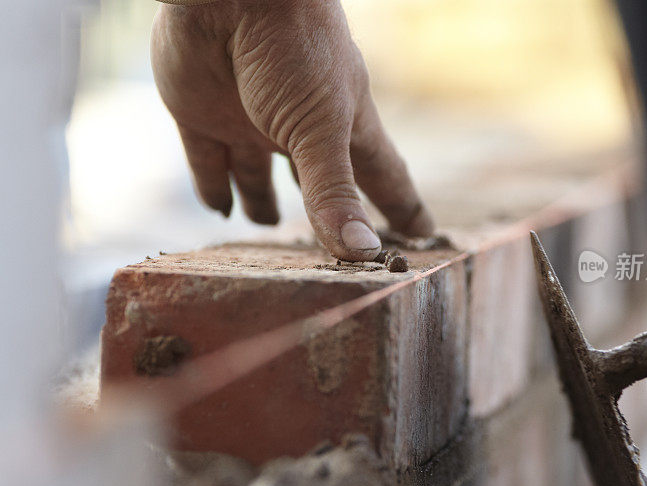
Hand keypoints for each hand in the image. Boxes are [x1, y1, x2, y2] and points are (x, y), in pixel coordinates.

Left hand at [151, 0, 433, 260]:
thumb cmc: (294, 50)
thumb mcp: (321, 128)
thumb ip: (335, 192)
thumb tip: (362, 253)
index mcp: (344, 124)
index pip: (383, 176)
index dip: (403, 206)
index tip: (423, 233)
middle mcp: (299, 128)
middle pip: (318, 183)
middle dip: (329, 213)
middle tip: (341, 246)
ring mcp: (249, 122)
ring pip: (257, 174)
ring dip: (261, 202)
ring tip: (266, 226)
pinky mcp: (202, 116)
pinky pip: (207, 163)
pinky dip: (213, 187)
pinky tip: (218, 209)